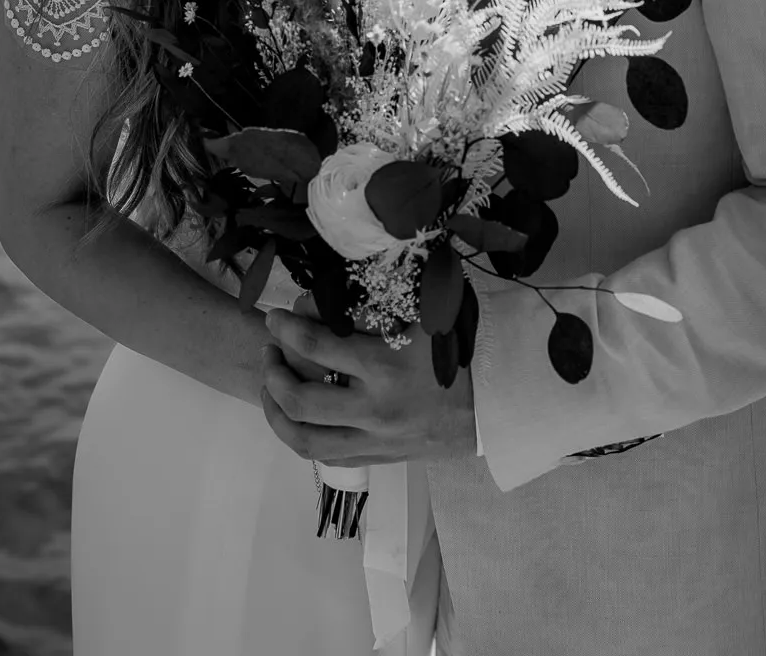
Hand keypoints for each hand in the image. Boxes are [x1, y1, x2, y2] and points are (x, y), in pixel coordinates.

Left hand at [260, 310, 476, 466]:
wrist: (497, 402)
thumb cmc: (458, 350)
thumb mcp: (415, 319)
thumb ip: (363, 312)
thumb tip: (313, 306)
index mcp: (384, 367)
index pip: (316, 345)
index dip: (286, 328)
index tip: (274, 316)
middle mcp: (375, 410)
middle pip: (300, 401)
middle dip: (273, 373)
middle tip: (269, 350)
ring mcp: (377, 441)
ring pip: (306, 441)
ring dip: (278, 413)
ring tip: (272, 388)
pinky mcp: (381, 458)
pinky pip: (327, 456)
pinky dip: (303, 436)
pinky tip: (297, 416)